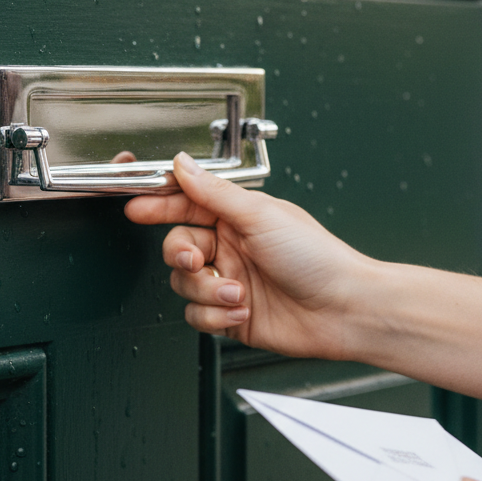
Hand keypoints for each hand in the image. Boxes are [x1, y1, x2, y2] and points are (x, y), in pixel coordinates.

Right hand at [124, 152, 375, 356]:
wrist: (344, 309)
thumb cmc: (317, 258)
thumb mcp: (260, 215)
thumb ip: (213, 191)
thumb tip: (182, 164)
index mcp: (237, 218)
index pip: (185, 205)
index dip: (158, 206)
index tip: (137, 208)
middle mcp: (230, 248)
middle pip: (176, 248)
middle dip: (183, 256)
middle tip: (199, 260)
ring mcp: (229, 282)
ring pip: (183, 285)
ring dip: (208, 291)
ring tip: (238, 292)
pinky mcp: (230, 316)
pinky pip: (196, 317)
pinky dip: (216, 315)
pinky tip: (242, 310)